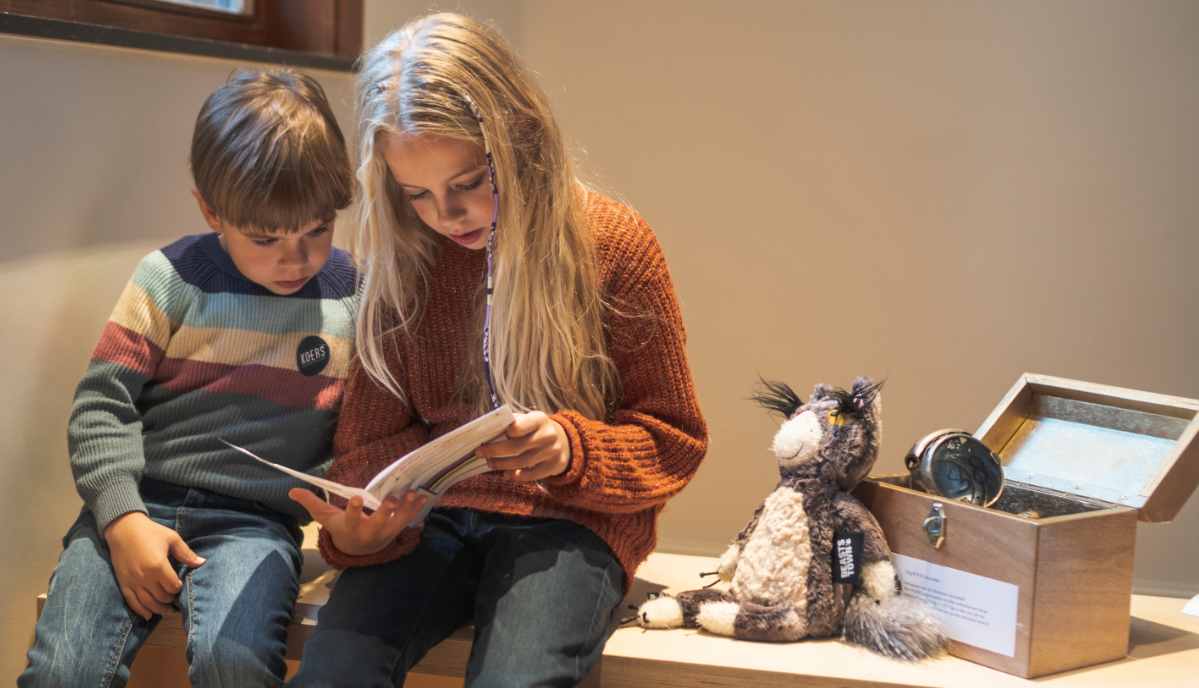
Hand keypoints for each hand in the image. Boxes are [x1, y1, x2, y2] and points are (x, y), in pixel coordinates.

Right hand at [104, 512, 204, 619]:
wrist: (123, 529)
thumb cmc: (150, 532)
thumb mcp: (172, 538)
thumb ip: (186, 553)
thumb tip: (202, 562)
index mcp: (158, 566)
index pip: (172, 586)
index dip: (178, 588)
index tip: (179, 584)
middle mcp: (145, 577)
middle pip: (161, 597)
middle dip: (170, 599)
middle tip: (174, 597)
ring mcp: (133, 582)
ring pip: (148, 603)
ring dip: (159, 609)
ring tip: (167, 610)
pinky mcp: (123, 583)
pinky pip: (132, 602)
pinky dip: (141, 610)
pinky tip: (149, 615)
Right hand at [290, 488, 427, 556]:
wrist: (358, 550)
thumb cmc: (341, 529)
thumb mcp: (326, 518)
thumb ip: (311, 503)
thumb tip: (292, 490)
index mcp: (350, 528)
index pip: (350, 520)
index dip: (352, 510)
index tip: (354, 498)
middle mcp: (369, 533)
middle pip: (378, 524)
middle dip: (385, 512)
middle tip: (391, 498)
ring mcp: (385, 533)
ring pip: (397, 522)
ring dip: (406, 508)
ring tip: (413, 493)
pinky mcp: (397, 530)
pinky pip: (408, 520)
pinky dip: (417, 509)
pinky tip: (425, 496)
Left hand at [475, 411, 570, 480]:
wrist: (565, 441)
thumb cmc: (537, 429)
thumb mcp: (529, 420)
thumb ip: (513, 422)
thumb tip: (488, 429)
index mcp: (539, 419)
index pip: (519, 426)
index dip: (505, 432)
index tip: (490, 435)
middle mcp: (548, 435)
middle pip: (517, 446)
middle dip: (494, 450)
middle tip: (480, 453)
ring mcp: (553, 451)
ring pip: (522, 462)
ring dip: (502, 464)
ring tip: (490, 463)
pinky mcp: (555, 466)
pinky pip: (533, 474)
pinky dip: (517, 476)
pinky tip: (507, 474)